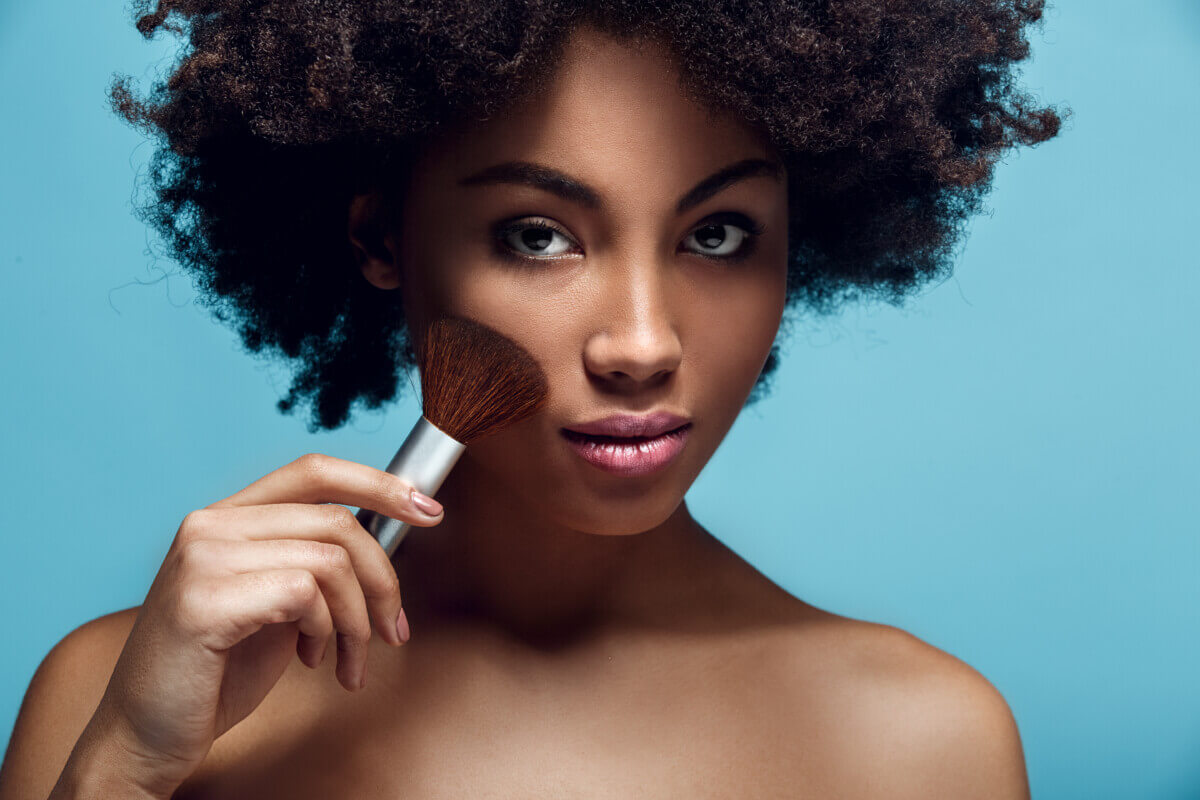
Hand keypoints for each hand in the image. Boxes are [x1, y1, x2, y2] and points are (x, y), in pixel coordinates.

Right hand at [85, 453, 442, 793]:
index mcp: (225, 517)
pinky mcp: (203, 600)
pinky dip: (325, 632)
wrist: (144, 736)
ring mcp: (201, 558)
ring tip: (347, 660)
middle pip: (337, 521)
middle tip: (394, 630)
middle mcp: (208, 524)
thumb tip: (391, 535)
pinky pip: (304, 595)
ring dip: (357, 620)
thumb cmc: (215, 672)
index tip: (428, 510)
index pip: (314, 471)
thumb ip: (315, 562)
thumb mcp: (277, 603)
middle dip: (383, 579)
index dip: (378, 483)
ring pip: (330, 561)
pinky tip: (309, 661)